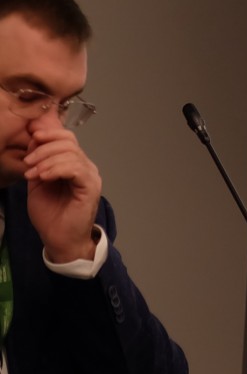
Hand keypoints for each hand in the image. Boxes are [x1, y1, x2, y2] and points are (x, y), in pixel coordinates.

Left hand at [23, 122, 101, 262]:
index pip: (67, 139)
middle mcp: (85, 166)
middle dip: (44, 148)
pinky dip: (57, 169)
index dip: (50, 134)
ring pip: (71, 154)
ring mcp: (90, 175)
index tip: (32, 136)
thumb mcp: (38, 184)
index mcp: (74, 164)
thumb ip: (38, 165)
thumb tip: (34, 143)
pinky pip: (75, 168)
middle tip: (28, 162)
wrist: (60, 239)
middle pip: (69, 142)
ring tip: (32, 173)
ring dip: (47, 160)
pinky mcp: (90, 186)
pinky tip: (44, 176)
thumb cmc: (50, 215)